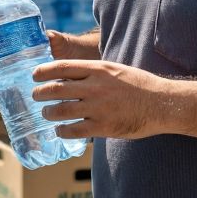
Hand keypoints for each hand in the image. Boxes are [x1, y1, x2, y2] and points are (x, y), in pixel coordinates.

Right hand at [0, 30, 91, 107]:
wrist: (77, 59)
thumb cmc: (62, 46)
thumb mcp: (53, 40)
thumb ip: (49, 37)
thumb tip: (48, 37)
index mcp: (15, 53)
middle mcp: (15, 68)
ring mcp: (22, 82)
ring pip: (3, 90)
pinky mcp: (31, 93)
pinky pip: (15, 101)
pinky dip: (9, 106)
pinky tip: (7, 111)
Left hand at [32, 59, 174, 139]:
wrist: (162, 104)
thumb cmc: (138, 85)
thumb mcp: (114, 69)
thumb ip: (92, 72)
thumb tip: (66, 77)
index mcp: (98, 69)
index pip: (61, 67)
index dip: (43, 72)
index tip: (34, 76)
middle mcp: (95, 86)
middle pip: (56, 89)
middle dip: (40, 93)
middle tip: (35, 96)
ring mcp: (98, 107)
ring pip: (61, 110)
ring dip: (48, 113)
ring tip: (46, 114)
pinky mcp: (103, 126)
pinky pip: (74, 130)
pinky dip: (62, 130)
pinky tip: (60, 130)